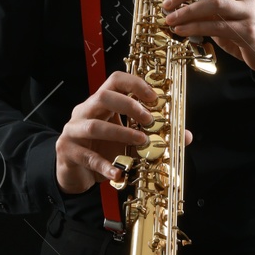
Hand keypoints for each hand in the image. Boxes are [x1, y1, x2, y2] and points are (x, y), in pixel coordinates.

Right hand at [56, 70, 194, 195]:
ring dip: (121, 133)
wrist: (74, 173)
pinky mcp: (68, 152)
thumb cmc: (101, 150)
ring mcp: (73, 131)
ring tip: (141, 141)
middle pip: (102, 96)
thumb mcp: (128, 141)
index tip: (155, 97)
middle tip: (149, 120)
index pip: (114, 81)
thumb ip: (153, 136)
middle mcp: (84, 112)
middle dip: (129, 105)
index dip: (135, 84)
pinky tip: (118, 173)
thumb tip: (185, 136)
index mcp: (99, 103)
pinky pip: (88, 157)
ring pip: (94, 126)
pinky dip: (105, 165)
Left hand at [157, 0, 254, 76]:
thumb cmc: (245, 30)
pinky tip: (181, 30)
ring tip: (170, 19)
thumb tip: (175, 2)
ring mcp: (248, 11)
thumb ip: (206, 5)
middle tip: (166, 2)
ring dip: (187, 10)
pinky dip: (195, 27)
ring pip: (213, 2)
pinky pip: (217, 26)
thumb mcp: (226, 13)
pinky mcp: (248, 31)